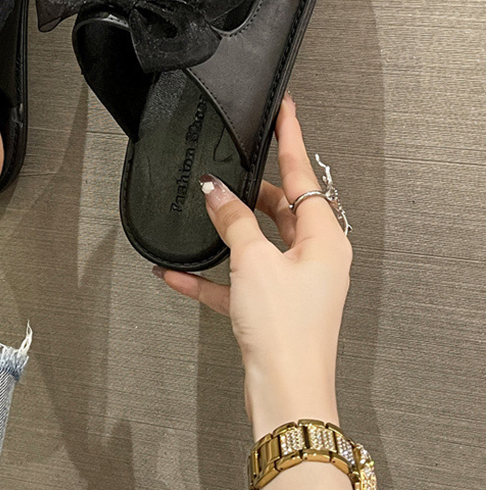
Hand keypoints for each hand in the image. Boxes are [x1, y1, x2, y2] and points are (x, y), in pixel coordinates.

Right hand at [156, 93, 352, 438]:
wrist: (285, 393)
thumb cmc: (285, 331)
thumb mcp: (254, 261)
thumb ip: (233, 220)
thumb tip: (215, 191)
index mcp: (326, 239)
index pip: (304, 175)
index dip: (290, 139)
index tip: (285, 110)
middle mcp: (315, 257)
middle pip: (281, 208)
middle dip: (248, 192)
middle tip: (225, 172)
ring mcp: (294, 282)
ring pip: (258, 240)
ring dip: (227, 231)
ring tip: (201, 214)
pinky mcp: (272, 305)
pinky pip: (238, 278)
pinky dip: (212, 274)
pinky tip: (178, 272)